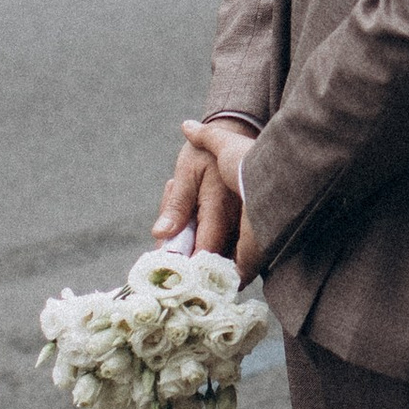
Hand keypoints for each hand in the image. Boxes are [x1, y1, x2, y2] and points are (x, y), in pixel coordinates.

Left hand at [154, 118, 257, 277]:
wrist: (232, 137)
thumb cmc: (205, 155)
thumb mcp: (185, 173)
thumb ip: (175, 204)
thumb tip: (161, 234)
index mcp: (220, 210)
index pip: (205, 252)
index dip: (187, 268)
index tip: (168, 271)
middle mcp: (238, 223)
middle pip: (212, 259)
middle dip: (189, 258)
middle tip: (171, 241)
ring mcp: (245, 227)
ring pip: (220, 256)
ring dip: (198, 249)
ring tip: (185, 222)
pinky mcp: (247, 228)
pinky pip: (227, 248)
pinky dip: (209, 243)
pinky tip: (197, 222)